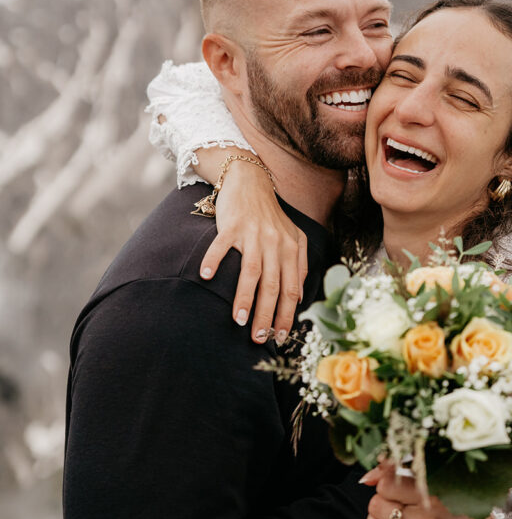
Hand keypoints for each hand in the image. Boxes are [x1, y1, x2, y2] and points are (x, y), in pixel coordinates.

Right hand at [197, 151, 307, 343]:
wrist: (251, 181)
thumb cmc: (270, 216)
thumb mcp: (293, 238)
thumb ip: (299, 265)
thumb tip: (299, 297)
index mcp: (292, 249)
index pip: (292, 289)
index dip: (286, 315)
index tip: (279, 337)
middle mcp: (276, 242)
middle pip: (274, 285)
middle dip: (267, 314)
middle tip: (259, 338)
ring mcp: (253, 233)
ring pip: (252, 270)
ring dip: (245, 298)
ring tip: (239, 321)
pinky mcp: (232, 224)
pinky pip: (222, 245)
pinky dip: (214, 260)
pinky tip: (206, 277)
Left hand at [360, 463, 494, 518]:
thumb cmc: (438, 512)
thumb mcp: (424, 488)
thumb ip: (394, 476)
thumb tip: (367, 478)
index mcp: (431, 499)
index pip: (388, 486)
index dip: (383, 486)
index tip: (390, 489)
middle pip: (376, 507)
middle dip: (378, 504)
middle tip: (388, 507)